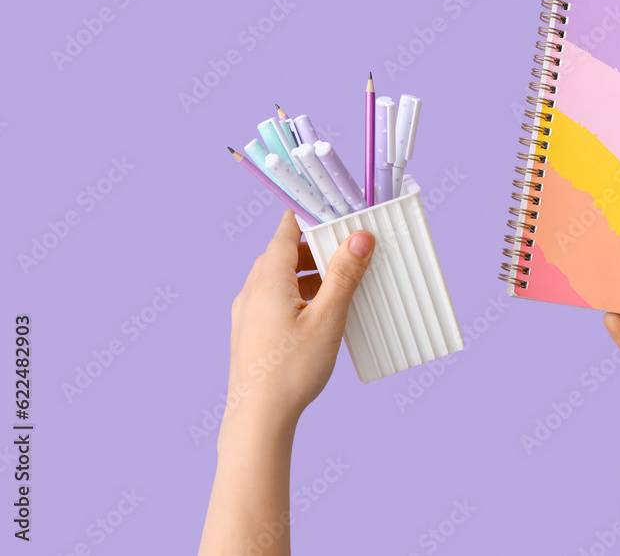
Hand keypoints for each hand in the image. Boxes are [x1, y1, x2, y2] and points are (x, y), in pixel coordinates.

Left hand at [200, 211, 374, 555]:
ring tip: (340, 286)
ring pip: (279, 279)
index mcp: (268, 278)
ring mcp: (247, 312)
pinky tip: (320, 316)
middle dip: (316, 248)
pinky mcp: (250, 333)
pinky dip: (299, 297)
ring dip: (309, 275)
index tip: (337, 212)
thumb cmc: (291, 370)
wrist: (257, 419)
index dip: (312, 216)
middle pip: (283, 253)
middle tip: (348, 250)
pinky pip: (275, 301)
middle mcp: (252, 290)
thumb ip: (344, 275)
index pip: (286, 229)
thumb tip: (360, 237)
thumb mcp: (328, 318)